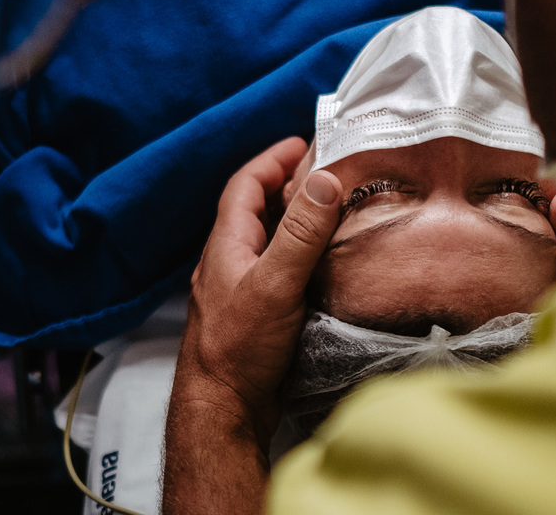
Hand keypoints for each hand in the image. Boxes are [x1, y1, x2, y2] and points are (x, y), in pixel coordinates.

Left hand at [174, 136, 342, 443]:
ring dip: (296, 221)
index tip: (302, 143)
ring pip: (268, 241)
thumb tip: (324, 179)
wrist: (221, 411)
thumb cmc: (239, 347)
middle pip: (257, 209)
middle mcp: (229, 262)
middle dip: (288, 185)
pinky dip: (299, 255)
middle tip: (328, 173)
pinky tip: (324, 265)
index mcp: (226, 245)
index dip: (271, 159)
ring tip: (333, 212)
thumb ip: (300, 233)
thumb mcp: (275, 283)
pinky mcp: (255, 315)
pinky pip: (277, 269)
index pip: (245, 185)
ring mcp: (240, 289)